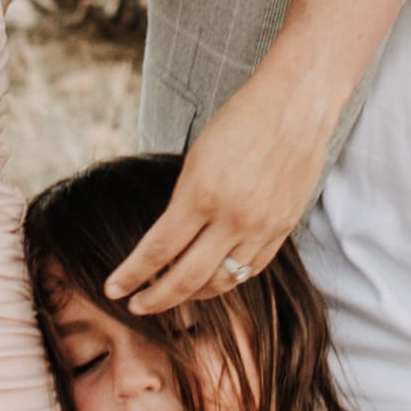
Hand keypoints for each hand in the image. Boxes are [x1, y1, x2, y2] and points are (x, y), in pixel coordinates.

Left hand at [102, 65, 328, 315]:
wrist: (296, 104)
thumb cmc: (241, 119)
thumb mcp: (197, 156)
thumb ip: (184, 201)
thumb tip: (168, 240)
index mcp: (202, 193)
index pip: (158, 249)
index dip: (132, 274)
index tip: (113, 290)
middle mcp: (233, 217)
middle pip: (187, 278)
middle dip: (156, 298)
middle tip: (137, 307)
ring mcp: (262, 226)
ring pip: (223, 281)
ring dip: (194, 295)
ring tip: (174, 297)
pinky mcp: (284, 228)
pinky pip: (252, 268)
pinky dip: (229, 279)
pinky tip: (213, 281)